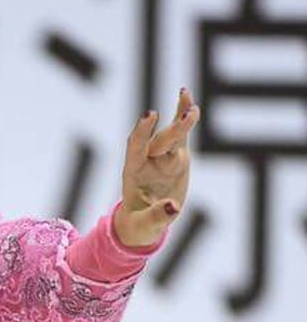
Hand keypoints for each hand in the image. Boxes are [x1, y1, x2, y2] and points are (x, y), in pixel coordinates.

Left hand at [114, 87, 200, 246]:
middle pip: (159, 142)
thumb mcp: (145, 226)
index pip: (135, 148)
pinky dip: (184, 115)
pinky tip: (186, 95)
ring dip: (180, 118)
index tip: (149, 115)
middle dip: (172, 130)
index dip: (142, 132)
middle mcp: (148, 160)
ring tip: (189, 101)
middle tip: (187, 116)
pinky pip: (181, 133)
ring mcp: (162, 156)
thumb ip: (157, 216)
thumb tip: (172, 207)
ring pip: (172, 134)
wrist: (145, 221)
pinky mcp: (177, 156)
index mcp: (133, 173)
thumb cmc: (140, 224)